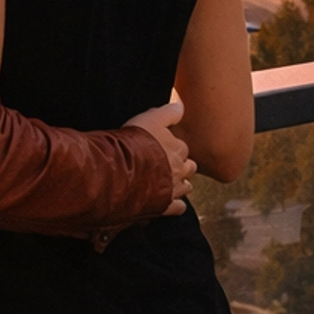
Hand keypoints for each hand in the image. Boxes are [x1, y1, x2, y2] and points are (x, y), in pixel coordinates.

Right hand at [124, 98, 196, 216]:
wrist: (124, 172)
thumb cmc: (136, 143)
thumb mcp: (150, 118)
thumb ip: (168, 112)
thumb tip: (182, 106)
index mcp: (178, 149)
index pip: (182, 147)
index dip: (173, 146)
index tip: (164, 146)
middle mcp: (180, 170)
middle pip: (189, 167)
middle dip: (182, 166)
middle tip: (169, 164)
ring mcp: (174, 189)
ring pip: (186, 187)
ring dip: (181, 184)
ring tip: (169, 182)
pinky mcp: (166, 206)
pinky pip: (178, 207)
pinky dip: (176, 205)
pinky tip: (167, 201)